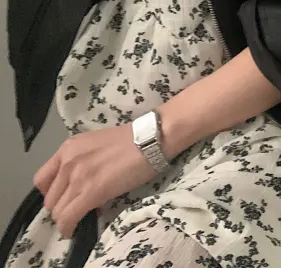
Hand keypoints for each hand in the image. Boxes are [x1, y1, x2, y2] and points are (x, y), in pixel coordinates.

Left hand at [33, 125, 156, 238]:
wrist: (150, 139)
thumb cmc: (131, 140)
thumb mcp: (96, 144)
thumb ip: (81, 161)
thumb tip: (79, 183)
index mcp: (68, 148)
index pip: (41, 179)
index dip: (51, 192)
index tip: (65, 195)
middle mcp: (67, 162)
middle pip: (49, 199)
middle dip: (61, 206)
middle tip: (77, 207)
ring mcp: (78, 177)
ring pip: (57, 211)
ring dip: (66, 218)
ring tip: (78, 217)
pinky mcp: (91, 192)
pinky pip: (67, 218)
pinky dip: (68, 228)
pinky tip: (75, 229)